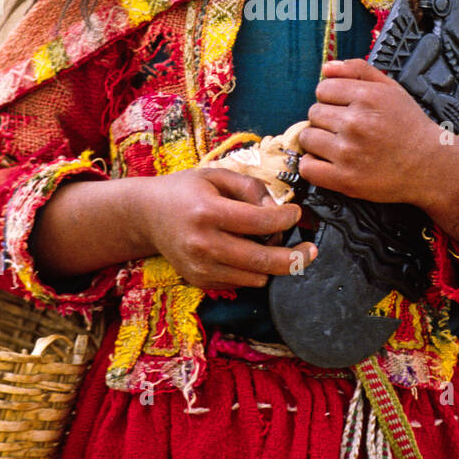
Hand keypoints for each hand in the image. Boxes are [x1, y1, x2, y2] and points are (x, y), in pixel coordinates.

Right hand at [136, 167, 316, 288]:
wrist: (147, 215)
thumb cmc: (185, 190)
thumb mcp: (217, 175)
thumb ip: (251, 188)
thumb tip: (277, 208)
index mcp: (208, 213)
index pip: (260, 223)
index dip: (285, 219)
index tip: (295, 213)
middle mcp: (203, 245)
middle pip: (262, 261)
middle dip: (295, 257)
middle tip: (311, 250)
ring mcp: (200, 268)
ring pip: (256, 277)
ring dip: (272, 263)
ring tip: (270, 244)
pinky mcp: (200, 281)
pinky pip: (241, 283)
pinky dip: (252, 270)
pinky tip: (246, 252)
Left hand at [297, 59, 458, 244]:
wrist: (430, 166)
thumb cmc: (409, 126)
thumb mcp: (390, 88)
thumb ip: (358, 70)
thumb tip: (326, 67)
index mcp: (368, 97)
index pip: (322, 89)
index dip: (331, 98)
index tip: (344, 108)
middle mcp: (356, 123)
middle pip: (313, 113)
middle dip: (326, 118)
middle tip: (346, 128)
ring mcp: (349, 153)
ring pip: (307, 138)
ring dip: (318, 141)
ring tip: (339, 145)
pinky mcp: (345, 180)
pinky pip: (307, 167)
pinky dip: (313, 165)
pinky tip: (328, 162)